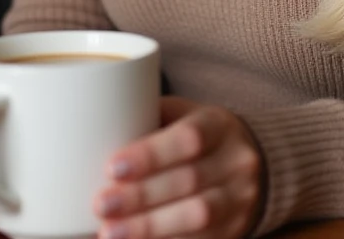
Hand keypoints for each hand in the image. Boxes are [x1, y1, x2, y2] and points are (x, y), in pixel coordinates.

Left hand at [94, 96, 264, 238]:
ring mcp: (239, 200)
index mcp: (219, 125)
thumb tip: (97, 132)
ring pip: (197, 217)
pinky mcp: (234, 232)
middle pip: (189, 181)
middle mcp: (236, 162)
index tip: (112, 167)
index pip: (189, 137)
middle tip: (101, 205)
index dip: (151, 155)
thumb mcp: (182, 116)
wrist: (246, 164)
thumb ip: (148, 120)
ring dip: (149, 227)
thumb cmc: (197, 136)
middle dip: (141, 197)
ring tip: (110, 232)